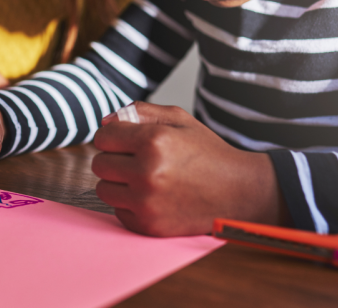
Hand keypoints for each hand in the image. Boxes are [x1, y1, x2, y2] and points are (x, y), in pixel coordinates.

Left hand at [92, 102, 285, 236]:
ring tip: (144, 179)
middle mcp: (147, 172)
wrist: (237, 192)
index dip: (113, 137)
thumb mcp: (180, 119)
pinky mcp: (148, 226)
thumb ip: (140, 112)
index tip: (125, 141)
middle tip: (136, 160)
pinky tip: (152, 198)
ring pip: (104, 189)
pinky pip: (117, 212)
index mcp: (153, 141)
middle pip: (99, 164)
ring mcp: (146, 202)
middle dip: (114, 159)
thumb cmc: (207, 153)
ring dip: (118, 183)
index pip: (103, 137)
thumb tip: (105, 122)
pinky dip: (129, 205)